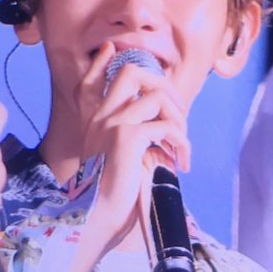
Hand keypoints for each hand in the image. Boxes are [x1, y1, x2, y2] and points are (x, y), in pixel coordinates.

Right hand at [78, 42, 190, 249]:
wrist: (96, 220)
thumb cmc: (111, 199)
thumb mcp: (119, 164)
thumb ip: (132, 142)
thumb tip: (161, 130)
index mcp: (94, 124)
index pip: (90, 82)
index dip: (101, 63)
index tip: (110, 51)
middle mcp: (100, 118)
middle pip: (130, 72)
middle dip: (162, 83)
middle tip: (177, 113)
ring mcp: (113, 124)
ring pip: (156, 97)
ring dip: (179, 119)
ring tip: (182, 146)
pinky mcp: (127, 138)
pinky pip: (166, 126)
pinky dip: (181, 142)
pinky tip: (180, 161)